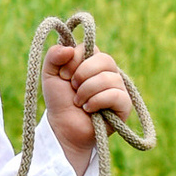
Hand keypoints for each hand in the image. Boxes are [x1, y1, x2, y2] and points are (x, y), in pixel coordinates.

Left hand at [45, 41, 135, 173]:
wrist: (63, 127)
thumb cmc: (60, 101)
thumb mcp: (50, 75)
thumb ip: (53, 55)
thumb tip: (69, 48)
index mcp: (93, 61)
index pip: (91, 48)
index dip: (75, 60)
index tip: (64, 75)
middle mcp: (109, 72)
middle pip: (105, 59)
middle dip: (82, 75)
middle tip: (73, 88)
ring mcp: (119, 87)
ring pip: (108, 78)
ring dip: (86, 92)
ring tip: (79, 102)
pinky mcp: (124, 104)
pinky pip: (115, 94)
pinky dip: (96, 102)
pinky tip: (89, 109)